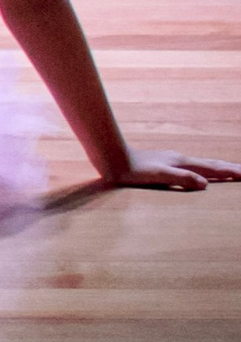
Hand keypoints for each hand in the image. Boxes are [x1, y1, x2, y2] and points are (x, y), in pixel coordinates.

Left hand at [107, 152, 240, 190]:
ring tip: (229, 170)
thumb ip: (181, 179)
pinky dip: (203, 168)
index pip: (211, 168)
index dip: (229, 172)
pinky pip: (191, 166)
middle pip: (210, 163)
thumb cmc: (133, 170)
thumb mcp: (159, 176)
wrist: (113, 157)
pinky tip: (198, 171)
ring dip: (217, 167)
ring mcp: (172, 159)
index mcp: (182, 163)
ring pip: (201, 163)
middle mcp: (180, 159)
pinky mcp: (164, 162)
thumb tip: (205, 184)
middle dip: (229, 168)